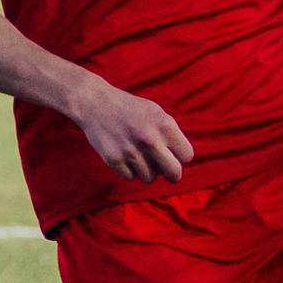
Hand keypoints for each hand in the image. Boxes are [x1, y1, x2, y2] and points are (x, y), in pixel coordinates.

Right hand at [69, 80, 192, 181]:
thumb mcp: (156, 112)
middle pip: (174, 173)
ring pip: (150, 178)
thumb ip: (170, 134)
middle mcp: (150, 139)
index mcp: (165, 125)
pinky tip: (123, 155)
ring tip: (137, 156)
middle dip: (172, 175)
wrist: (96, 103)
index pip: (187, 156)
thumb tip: (180, 160)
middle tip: (165, 172)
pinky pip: (130, 177)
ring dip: (146, 171)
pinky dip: (128, 170)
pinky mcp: (114, 160)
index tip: (172, 155)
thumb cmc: (130, 109)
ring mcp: (132, 151)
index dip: (180, 157)